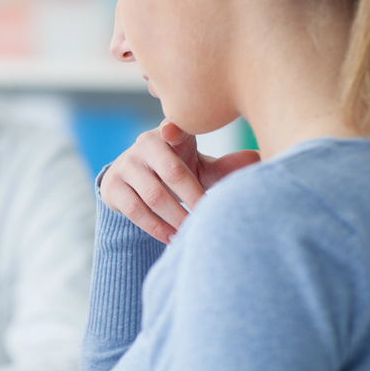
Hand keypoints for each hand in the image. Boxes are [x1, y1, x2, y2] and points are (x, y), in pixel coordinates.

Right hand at [100, 119, 260, 242]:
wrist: (128, 178)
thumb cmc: (173, 169)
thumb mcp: (196, 166)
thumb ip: (223, 166)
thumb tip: (257, 158)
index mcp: (167, 134)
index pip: (175, 133)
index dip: (174, 132)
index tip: (175, 135)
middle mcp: (143, 145)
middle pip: (172, 174)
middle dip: (194, 199)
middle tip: (212, 217)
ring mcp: (125, 166)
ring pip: (154, 196)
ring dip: (176, 218)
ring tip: (193, 233)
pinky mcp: (112, 187)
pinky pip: (136, 211)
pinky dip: (156, 228)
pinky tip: (172, 238)